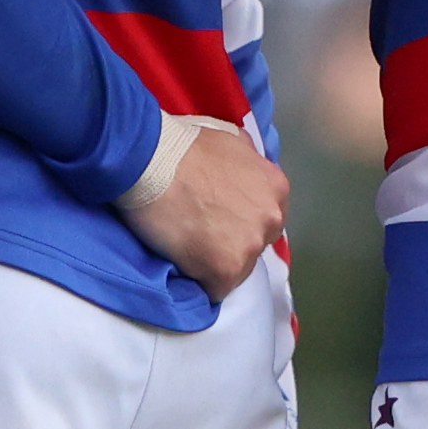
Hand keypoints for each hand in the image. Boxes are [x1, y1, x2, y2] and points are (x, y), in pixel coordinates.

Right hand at [133, 116, 289, 301]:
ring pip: (237, 268)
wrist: (150, 160)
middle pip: (255, 244)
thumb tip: (248, 165)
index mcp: (276, 187)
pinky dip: (198, 279)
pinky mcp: (226, 270)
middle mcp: (272, 218)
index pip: (266, 217)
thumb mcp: (231, 139)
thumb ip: (248, 159)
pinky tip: (180, 260)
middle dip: (232, 241)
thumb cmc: (183, 145)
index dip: (240, 219)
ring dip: (214, 262)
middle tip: (200, 230)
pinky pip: (214, 289)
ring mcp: (250, 246)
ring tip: (185, 245)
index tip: (217, 216)